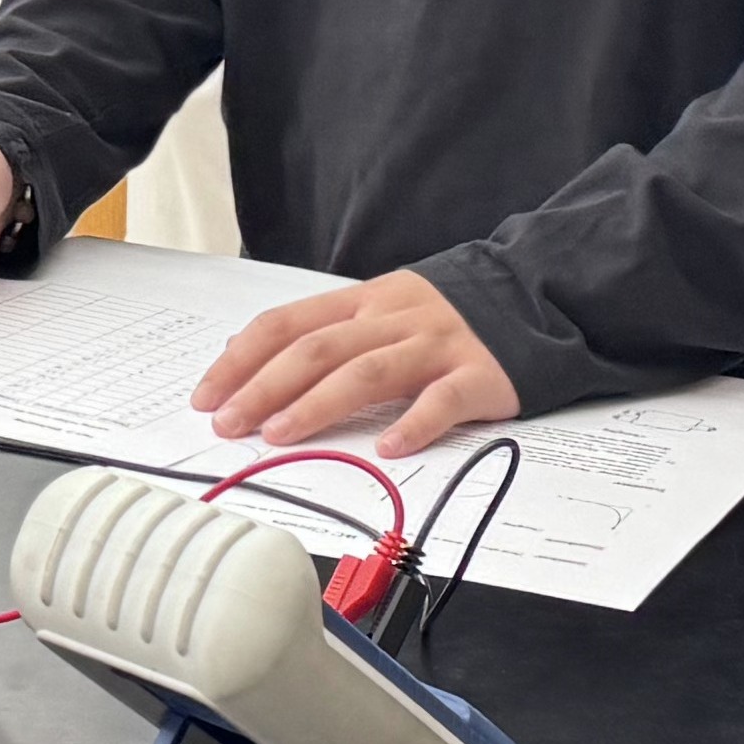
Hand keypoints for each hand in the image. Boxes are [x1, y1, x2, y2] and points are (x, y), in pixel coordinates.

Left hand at [194, 268, 517, 459]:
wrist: (537, 295)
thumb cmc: (447, 315)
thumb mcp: (381, 309)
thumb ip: (326, 332)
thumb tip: (250, 356)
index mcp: (364, 301)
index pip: (288, 324)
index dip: (242, 360)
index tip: (207, 396)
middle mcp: (394, 317)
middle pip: (318, 349)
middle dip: (264, 387)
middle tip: (230, 424)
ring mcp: (437, 344)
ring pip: (368, 371)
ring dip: (317, 404)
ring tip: (280, 434)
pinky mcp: (480, 374)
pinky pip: (443, 399)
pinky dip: (414, 424)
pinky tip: (388, 448)